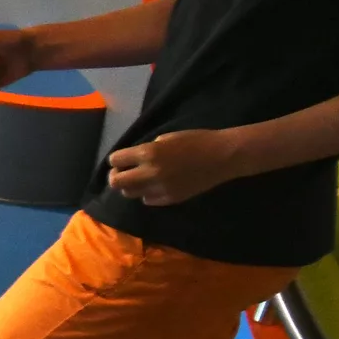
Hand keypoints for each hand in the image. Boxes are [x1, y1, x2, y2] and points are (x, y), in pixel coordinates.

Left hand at [105, 128, 239, 206]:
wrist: (223, 156)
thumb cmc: (196, 140)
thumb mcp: (166, 138)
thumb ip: (147, 149)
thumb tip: (133, 158)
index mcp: (148, 153)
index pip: (115, 160)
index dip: (117, 160)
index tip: (122, 160)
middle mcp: (150, 173)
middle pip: (116, 183)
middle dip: (116, 176)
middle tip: (123, 173)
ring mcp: (160, 188)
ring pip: (130, 194)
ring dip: (131, 186)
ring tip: (139, 180)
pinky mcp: (170, 199)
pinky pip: (148, 200)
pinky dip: (147, 193)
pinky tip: (155, 186)